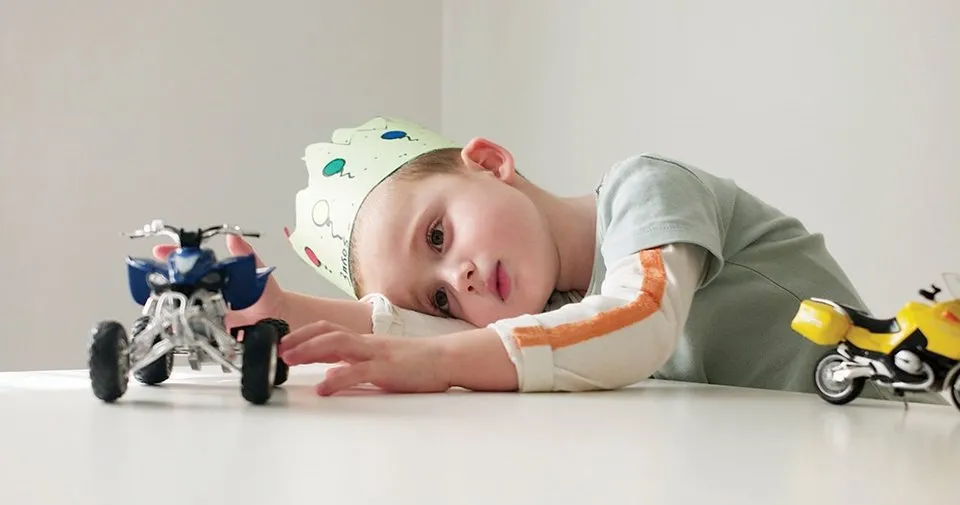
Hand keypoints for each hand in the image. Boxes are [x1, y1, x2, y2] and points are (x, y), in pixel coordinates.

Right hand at [153, 234, 287, 330]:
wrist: (277, 319)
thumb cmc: (266, 294)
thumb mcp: (256, 271)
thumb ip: (246, 256)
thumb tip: (234, 237)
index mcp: (215, 274)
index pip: (190, 262)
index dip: (173, 256)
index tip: (158, 251)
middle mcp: (206, 290)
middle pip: (179, 283)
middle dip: (165, 280)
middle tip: (156, 279)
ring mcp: (206, 309)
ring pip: (182, 304)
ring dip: (170, 304)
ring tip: (163, 302)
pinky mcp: (209, 328)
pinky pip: (192, 326)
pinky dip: (182, 326)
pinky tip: (176, 326)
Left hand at [278, 320, 449, 394]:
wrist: (446, 359)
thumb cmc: (415, 362)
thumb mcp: (378, 360)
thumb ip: (354, 363)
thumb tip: (331, 368)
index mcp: (363, 341)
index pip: (327, 329)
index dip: (302, 334)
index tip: (282, 343)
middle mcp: (366, 343)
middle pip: (326, 331)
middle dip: (299, 339)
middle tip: (277, 350)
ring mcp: (376, 354)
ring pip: (337, 343)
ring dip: (310, 350)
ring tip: (290, 360)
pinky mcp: (386, 369)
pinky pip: (357, 372)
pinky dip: (337, 378)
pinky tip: (323, 387)